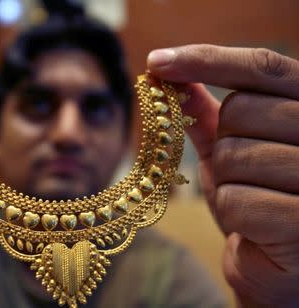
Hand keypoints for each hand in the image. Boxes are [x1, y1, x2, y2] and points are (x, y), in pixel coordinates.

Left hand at [148, 45, 298, 305]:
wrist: (279, 266)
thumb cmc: (257, 202)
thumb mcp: (231, 150)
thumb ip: (209, 114)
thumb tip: (170, 74)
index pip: (260, 67)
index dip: (205, 59)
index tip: (156, 62)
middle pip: (240, 112)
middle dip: (224, 143)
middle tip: (243, 172)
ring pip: (234, 156)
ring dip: (226, 182)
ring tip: (253, 199)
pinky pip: (236, 199)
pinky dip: (232, 213)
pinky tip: (254, 227)